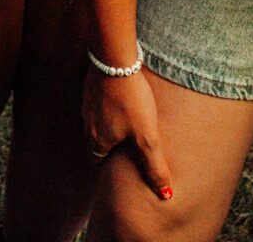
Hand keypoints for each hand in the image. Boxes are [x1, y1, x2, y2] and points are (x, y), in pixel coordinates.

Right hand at [83, 67, 172, 199]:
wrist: (114, 57)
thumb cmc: (131, 99)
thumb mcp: (147, 136)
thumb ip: (155, 166)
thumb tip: (165, 195)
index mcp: (98, 140)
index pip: (99, 162)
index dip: (110, 167)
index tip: (120, 168)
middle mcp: (88, 123)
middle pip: (97, 142)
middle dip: (110, 146)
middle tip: (127, 147)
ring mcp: (87, 102)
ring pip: (97, 121)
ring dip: (109, 124)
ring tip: (127, 123)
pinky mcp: (91, 85)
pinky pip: (98, 102)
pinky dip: (108, 105)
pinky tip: (122, 99)